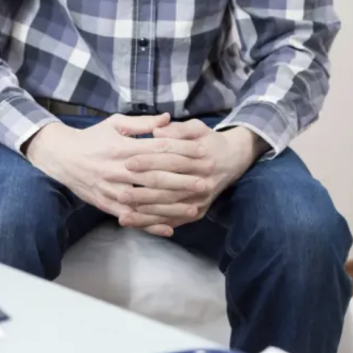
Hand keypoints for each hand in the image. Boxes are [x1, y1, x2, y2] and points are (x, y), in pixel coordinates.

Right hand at [25, 115, 208, 237]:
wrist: (60, 157)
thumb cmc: (91, 138)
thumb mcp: (115, 123)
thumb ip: (142, 123)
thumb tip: (168, 119)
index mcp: (123, 147)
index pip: (159, 150)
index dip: (183, 152)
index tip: (203, 154)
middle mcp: (118, 169)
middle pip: (156, 177)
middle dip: (183, 181)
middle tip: (205, 183)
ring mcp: (112, 189)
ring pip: (146, 200)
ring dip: (171, 206)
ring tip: (194, 208)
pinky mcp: (105, 204)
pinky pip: (131, 216)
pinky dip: (149, 224)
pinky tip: (168, 228)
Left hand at [121, 121, 265, 226]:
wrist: (232, 161)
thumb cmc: (208, 142)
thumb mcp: (197, 128)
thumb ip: (177, 129)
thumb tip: (157, 130)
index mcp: (202, 159)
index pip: (172, 160)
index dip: (149, 161)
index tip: (128, 162)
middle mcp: (203, 183)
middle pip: (169, 189)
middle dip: (144, 193)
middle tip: (120, 195)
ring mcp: (200, 201)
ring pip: (170, 209)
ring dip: (146, 214)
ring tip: (123, 215)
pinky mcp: (197, 213)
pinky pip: (172, 220)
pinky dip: (153, 224)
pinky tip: (135, 223)